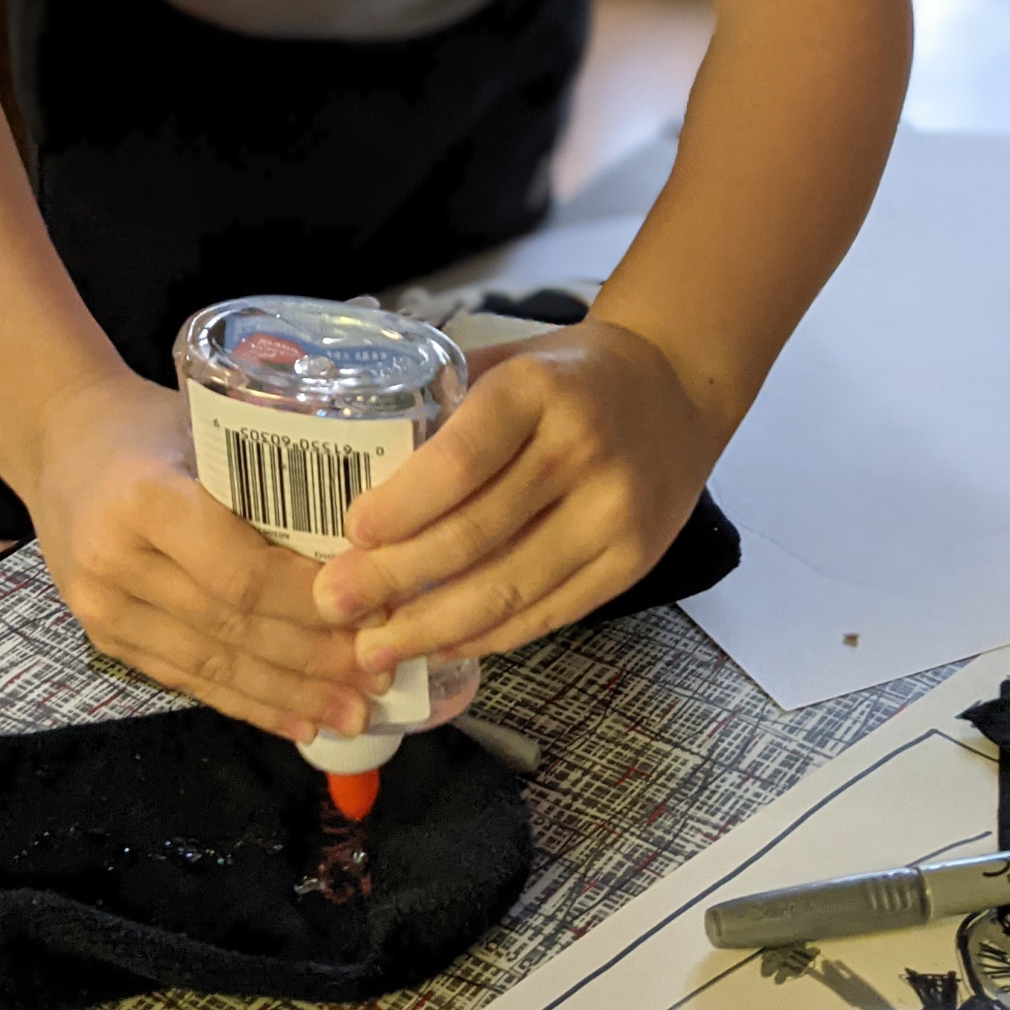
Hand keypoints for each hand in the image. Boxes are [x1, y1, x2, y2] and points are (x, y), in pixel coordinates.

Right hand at [19, 366, 387, 741]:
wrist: (59, 438)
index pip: (241, 571)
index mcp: (146, 496)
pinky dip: (246, 703)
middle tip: (380, 675)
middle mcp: (115, 560)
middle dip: (313, 660)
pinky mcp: (103, 638)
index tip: (374, 613)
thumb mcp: (209, 424)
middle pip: (232, 627)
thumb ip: (271, 478)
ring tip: (353, 712)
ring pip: (211, 665)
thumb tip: (367, 538)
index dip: (310, 604)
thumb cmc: (151, 424)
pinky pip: (184, 679)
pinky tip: (297, 722)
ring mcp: (102, 608)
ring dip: (288, 696)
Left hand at [311, 318, 723, 666]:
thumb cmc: (567, 374)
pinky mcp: (633, 562)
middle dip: (394, 580)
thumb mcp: (506, 362)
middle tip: (335, 604)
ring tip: (375, 647)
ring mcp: (614, 513)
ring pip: (509, 588)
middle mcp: (581, 451)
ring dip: (432, 626)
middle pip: (474, 535)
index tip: (350, 533)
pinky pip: (549, 612)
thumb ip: (443, 406)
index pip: (459, 460)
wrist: (674, 387)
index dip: (400, 506)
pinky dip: (489, 636)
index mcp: (537, 389)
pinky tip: (442, 643)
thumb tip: (352, 465)